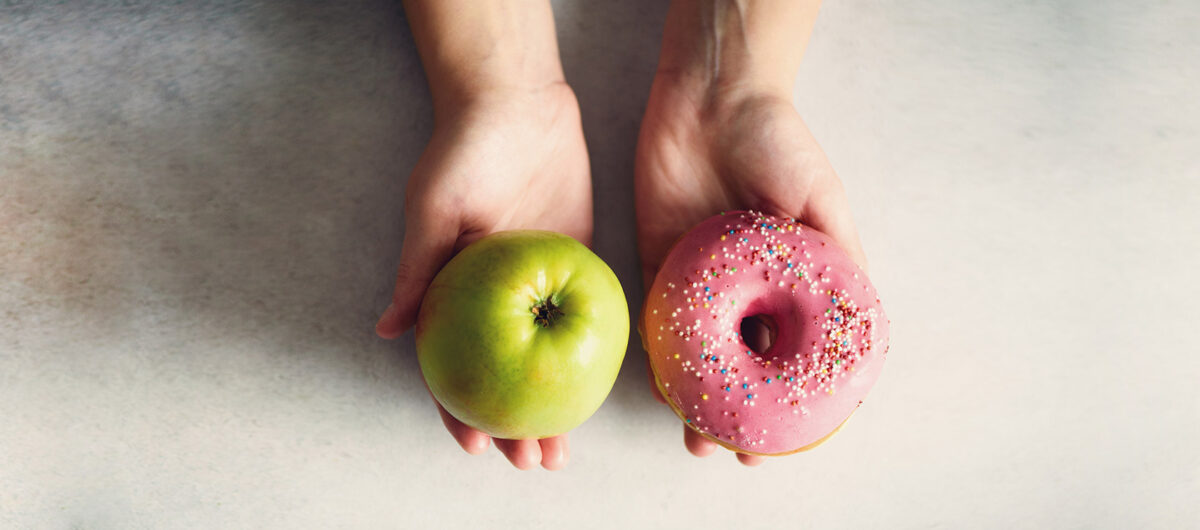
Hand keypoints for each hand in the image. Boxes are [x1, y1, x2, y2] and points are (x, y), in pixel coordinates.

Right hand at [376, 83, 590, 469]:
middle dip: (516, 425)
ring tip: (565, 449)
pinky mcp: (574, 261)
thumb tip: (387, 330)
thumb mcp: (433, 212)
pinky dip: (585, 358)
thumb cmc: (462, 151)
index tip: (478, 445)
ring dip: (553, 406)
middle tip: (535, 462)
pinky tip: (596, 392)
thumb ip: (417, 272)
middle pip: (504, 375)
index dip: (460, 410)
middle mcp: (494, 297)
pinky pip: (581, 318)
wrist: (516, 102)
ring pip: (544, 359)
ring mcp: (536, 283)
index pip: (453, 366)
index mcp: (453, 292)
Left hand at [634, 77, 865, 465]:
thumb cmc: (780, 145)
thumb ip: (841, 260)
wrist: (715, 97)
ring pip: (695, 351)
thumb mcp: (825, 204)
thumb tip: (861, 322)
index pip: (788, 351)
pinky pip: (655, 315)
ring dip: (693, 396)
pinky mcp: (656, 259)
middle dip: (734, 408)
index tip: (787, 437)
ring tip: (695, 434)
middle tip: (730, 446)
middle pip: (738, 361)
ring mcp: (698, 277)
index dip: (788, 397)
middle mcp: (742, 286)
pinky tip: (662, 386)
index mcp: (785, 279)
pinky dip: (658, 353)